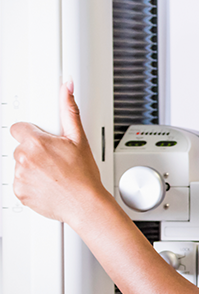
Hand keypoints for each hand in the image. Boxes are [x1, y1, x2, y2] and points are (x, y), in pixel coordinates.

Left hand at [10, 82, 108, 225]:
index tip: (41, 140)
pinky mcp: (19, 192)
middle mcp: (24, 159)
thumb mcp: (79, 139)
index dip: (31, 134)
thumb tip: (66, 88)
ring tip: (52, 174)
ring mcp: (19, 176)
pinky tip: (47, 185)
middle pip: (20, 148)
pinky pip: (20, 183)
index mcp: (36, 143)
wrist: (85, 204)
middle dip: (34, 152)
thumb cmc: (84, 175)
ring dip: (32, 168)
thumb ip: (69, 110)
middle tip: (53, 160)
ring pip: (19, 166)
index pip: (18, 129)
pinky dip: (30, 184)